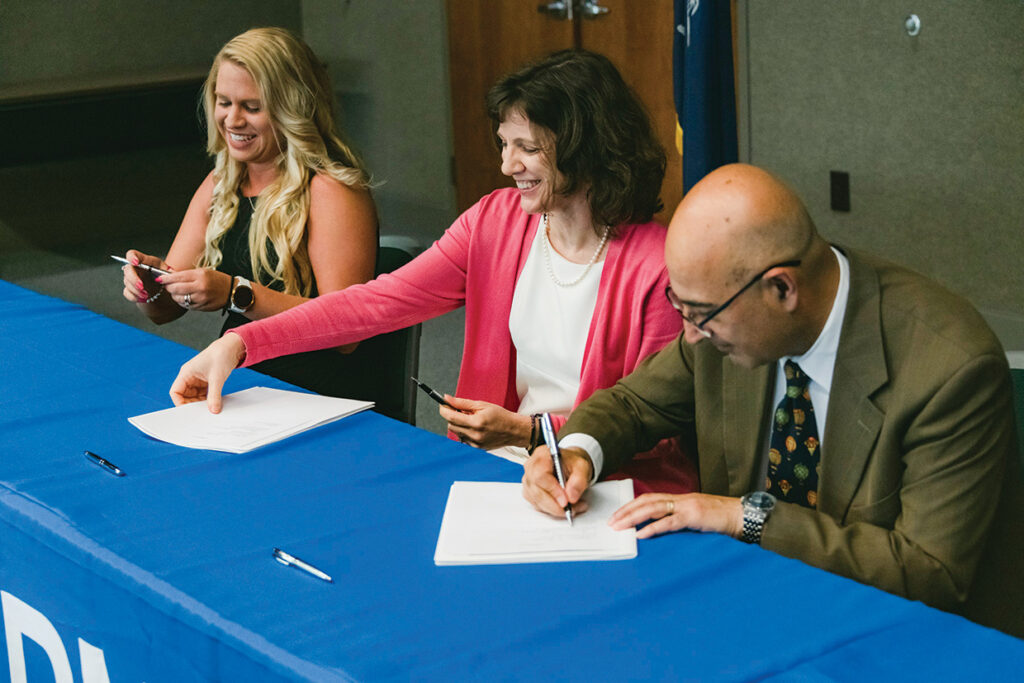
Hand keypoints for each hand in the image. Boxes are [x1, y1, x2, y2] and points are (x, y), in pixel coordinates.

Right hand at [121, 249, 169, 302]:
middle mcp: (135, 268)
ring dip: (136, 290)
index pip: (132, 254)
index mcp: (144, 261)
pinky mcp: (129, 288)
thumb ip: (170, 272)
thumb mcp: (168, 272)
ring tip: (147, 295)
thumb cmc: (163, 275)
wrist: (160, 289)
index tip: (136, 262)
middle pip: (127, 269)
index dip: (132, 257)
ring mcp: (130, 278)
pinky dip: (134, 297)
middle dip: (133, 279)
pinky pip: (127, 293)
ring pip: (127, 283)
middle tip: (142, 287)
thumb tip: (172, 274)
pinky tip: (143, 299)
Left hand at [155, 267, 232, 311]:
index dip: (165, 278)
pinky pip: (186, 305)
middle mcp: (200, 287)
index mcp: (200, 276)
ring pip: (179, 299)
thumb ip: (186, 274)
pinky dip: (182, 301)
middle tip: (167, 285)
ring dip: (174, 295)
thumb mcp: (203, 272)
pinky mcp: (201, 307)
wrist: (231, 291)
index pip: (177, 277)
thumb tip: (170, 276)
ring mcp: (200, 299)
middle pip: (175, 289)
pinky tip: (185, 297)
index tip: (159, 279)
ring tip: (177, 292)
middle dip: (168, 287)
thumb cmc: (217, 279)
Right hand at [169, 333, 245, 411]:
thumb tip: (214, 410)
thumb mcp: (217, 378)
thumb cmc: (221, 355)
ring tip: (209, 408)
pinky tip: (214, 404)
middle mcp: (189, 377)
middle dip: (191, 404)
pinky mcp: (205, 381)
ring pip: (193, 396)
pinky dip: (207, 400)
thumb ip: (214, 395)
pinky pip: (202, 394)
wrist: (232, 348)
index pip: (175, 392)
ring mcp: (197, 380)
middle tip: (202, 413)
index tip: (189, 411)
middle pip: (184, 396)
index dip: (179, 403)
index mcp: (186, 373)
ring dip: (200, 403)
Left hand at [439, 396, 530, 449]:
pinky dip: (465, 431)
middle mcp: (474, 435)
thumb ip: (462, 403)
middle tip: (459, 409)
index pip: (451, 417)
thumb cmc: (500, 415)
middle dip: (451, 416)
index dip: (444, 410)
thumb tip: (447, 398)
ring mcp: (475, 443)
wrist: (514, 430)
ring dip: (459, 424)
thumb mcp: (482, 405)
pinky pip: (463, 438)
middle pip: (451, 425)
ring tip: (471, 419)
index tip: (442, 404)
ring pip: (456, 432)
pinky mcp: (477, 448)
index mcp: (476, 422)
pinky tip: (475, 427)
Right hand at [522, 446, 592, 517]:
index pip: (540, 475)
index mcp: (542, 455)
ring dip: (555, 509)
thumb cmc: (573, 463)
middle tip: (572, 508)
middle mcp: (531, 467)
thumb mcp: (582, 467)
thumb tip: (571, 496)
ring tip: (573, 507)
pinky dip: (551, 510)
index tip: (565, 501)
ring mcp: (528, 480)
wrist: (570, 465)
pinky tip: (563, 506)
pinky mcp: (529, 491)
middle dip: (555, 505)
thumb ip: (579, 481)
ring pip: (537, 501)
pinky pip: (537, 505)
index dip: (552, 490)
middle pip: (537, 491)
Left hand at [607, 493, 743, 539]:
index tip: (618, 515)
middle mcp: (680, 499)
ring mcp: (686, 506)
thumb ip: (679, 521)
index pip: (649, 498)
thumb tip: (659, 531)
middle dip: (626, 511)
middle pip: (646, 501)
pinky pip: (669, 522)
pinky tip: (641, 534)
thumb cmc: (721, 520)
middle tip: (611, 522)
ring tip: (620, 527)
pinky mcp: (694, 516)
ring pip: (653, 508)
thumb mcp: (696, 519)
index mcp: (679, 499)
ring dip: (633, 517)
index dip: (631, 506)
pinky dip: (653, 528)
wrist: (742, 516)